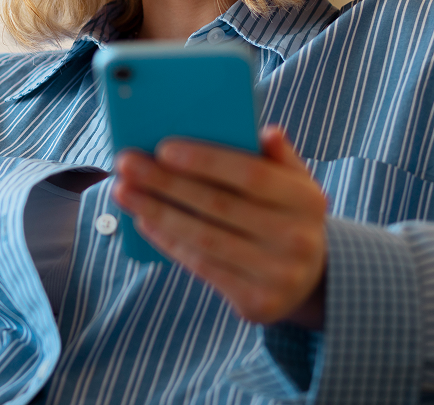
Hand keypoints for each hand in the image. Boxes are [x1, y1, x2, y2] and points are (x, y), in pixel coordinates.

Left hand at [111, 126, 327, 328]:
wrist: (310, 278)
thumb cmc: (286, 214)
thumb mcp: (293, 182)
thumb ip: (278, 156)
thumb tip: (265, 132)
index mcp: (307, 200)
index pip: (251, 175)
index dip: (206, 161)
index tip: (163, 148)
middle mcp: (298, 238)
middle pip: (218, 205)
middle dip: (165, 182)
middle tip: (125, 164)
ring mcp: (279, 274)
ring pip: (204, 238)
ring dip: (156, 212)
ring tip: (123, 191)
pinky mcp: (257, 303)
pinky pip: (202, 266)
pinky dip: (168, 241)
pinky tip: (143, 221)